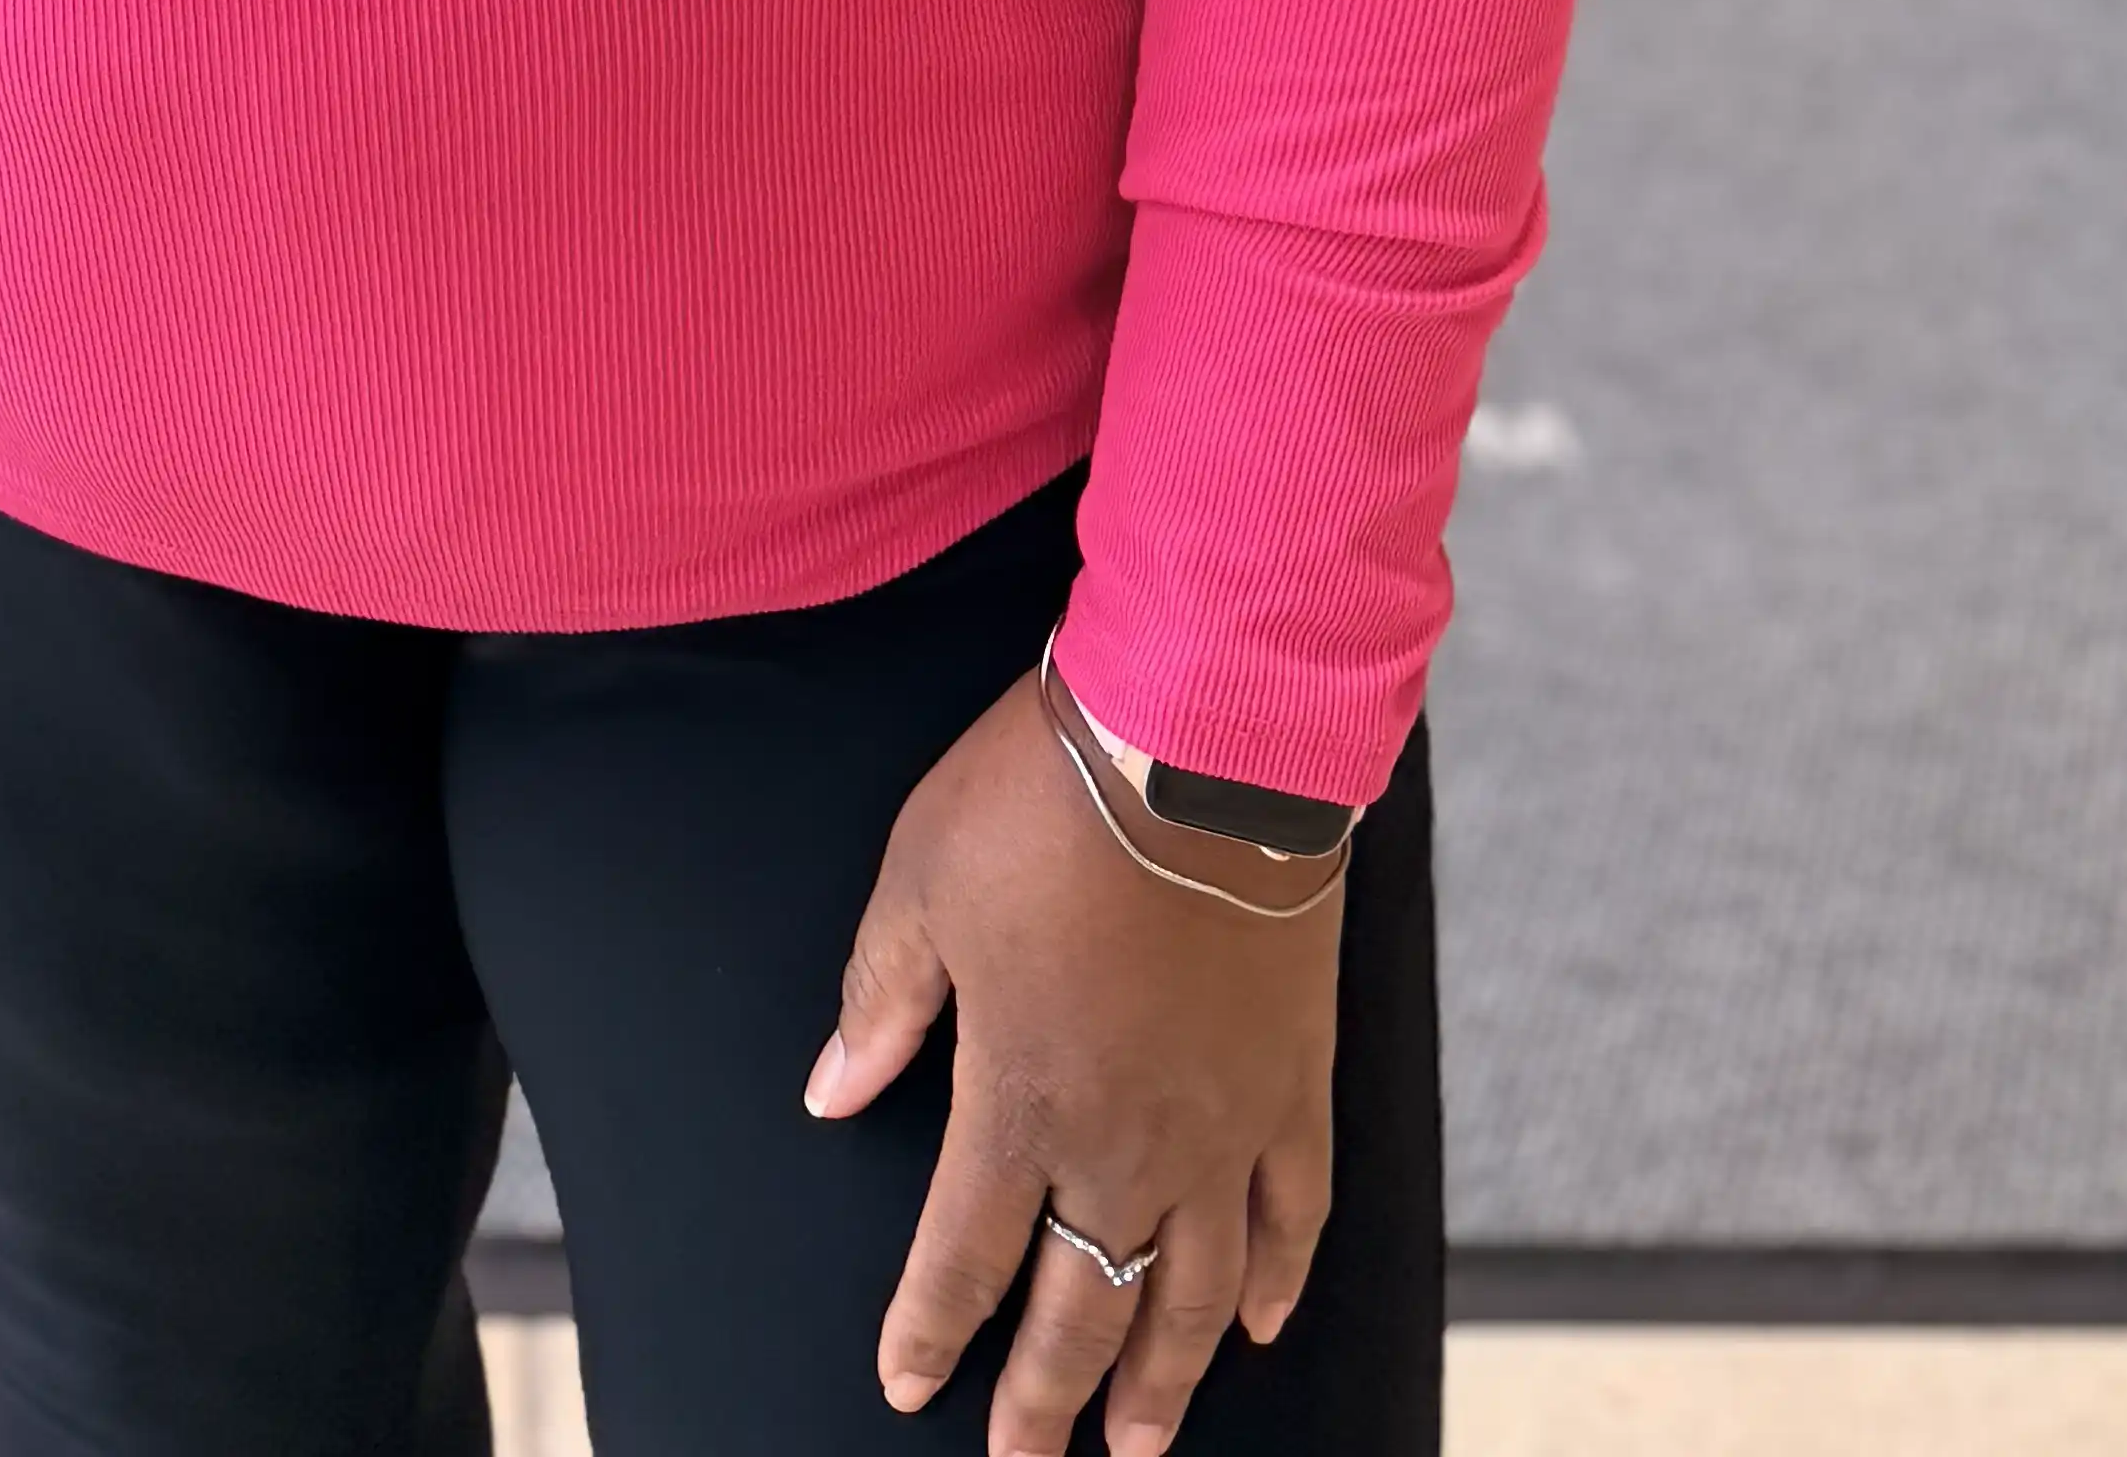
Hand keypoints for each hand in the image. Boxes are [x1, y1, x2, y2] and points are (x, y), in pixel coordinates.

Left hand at [805, 676, 1339, 1453]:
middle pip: (1079, 1307)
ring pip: (1193, 1293)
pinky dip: (1278, 1279)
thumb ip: (880, 1001)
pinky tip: (1260, 1322)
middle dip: (1045, 1395)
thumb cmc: (1046, 798)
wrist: (1202, 739)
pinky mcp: (1294, 1081)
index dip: (931, 1332)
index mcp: (1019, 1101)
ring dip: (1163, 1377)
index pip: (961, 1258)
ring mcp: (1222, 1124)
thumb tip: (832, 1093)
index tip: (909, 1384)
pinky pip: (1294, 1214)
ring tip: (1139, 1440)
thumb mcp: (920, 882)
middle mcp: (1125, 1142)